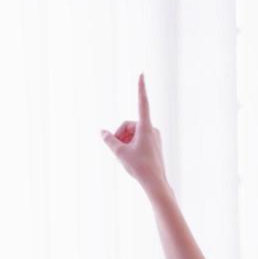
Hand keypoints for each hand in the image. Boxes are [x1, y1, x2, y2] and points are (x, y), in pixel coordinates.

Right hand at [101, 74, 168, 192]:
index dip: (140, 88)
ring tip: (124, 157)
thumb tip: (102, 132)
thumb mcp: (120, 152)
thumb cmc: (139, 167)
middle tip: (116, 151)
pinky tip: (130, 159)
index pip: (142, 102)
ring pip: (132, 134)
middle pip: (128, 126)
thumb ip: (109, 140)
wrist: (155, 183)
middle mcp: (152, 129)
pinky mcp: (154, 145)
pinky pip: (138, 140)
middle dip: (119, 136)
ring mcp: (154, 137)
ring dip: (124, 143)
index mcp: (146, 127)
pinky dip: (130, 146)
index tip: (141, 74)